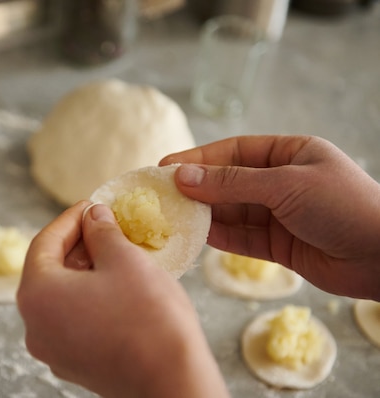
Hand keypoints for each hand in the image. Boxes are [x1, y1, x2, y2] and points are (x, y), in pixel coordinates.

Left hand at [17, 201, 228, 397]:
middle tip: (106, 226)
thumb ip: (102, 231)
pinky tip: (116, 287)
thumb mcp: (124, 259)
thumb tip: (94, 217)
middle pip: (49, 271)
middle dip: (78, 245)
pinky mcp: (73, 365)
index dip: (69, 219)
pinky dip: (88, 298)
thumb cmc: (148, 316)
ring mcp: (52, 350)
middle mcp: (35, 326)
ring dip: (84, 272)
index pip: (43, 243)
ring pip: (62, 298)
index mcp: (37, 295)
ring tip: (114, 253)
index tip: (92, 205)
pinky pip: (73, 320)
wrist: (172, 380)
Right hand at [160, 135, 379, 299]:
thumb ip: (231, 183)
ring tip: (169, 216)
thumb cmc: (344, 206)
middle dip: (195, 188)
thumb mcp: (285, 184)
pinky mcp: (277, 245)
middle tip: (159, 195)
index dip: (197, 159)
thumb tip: (183, 176)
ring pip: (230, 211)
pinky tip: (194, 234)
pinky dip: (217, 236)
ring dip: (202, 214)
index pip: (233, 152)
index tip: (164, 166)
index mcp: (288, 153)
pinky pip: (239, 238)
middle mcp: (280, 182)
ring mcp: (278, 214)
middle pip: (227, 182)